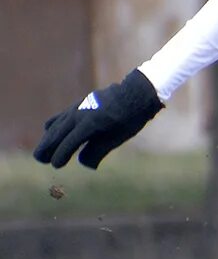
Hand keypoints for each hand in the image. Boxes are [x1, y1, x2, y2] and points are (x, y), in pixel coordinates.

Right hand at [33, 69, 163, 168]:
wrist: (135, 93)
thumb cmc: (129, 118)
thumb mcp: (117, 138)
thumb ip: (98, 151)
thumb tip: (83, 164)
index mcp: (90, 123)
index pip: (69, 142)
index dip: (61, 154)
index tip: (56, 165)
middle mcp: (79, 113)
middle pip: (57, 133)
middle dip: (47, 147)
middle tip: (41, 159)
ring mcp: (77, 107)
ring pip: (56, 124)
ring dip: (49, 138)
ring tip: (44, 150)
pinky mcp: (78, 104)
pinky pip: (61, 116)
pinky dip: (54, 126)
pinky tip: (51, 132)